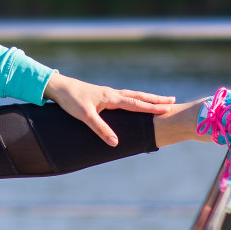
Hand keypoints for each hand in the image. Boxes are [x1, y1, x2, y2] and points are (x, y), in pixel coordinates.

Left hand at [42, 71, 175, 146]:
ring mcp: (108, 93)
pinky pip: (124, 96)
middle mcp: (112, 94)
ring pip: (132, 95)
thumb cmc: (70, 100)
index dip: (151, 107)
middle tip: (172, 101)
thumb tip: (115, 143)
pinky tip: (136, 101)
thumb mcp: (85, 116)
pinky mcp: (103, 94)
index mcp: (110, 98)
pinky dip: (135, 98)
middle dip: (155, 100)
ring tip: (160, 99)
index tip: (167, 109)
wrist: (58, 86)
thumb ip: (100, 129)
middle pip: (138, 96)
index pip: (135, 104)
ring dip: (146, 98)